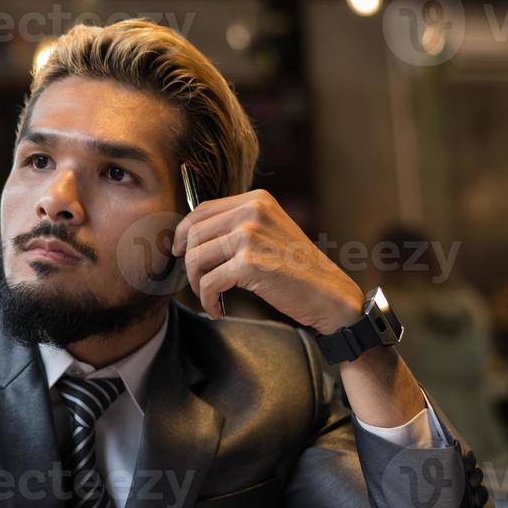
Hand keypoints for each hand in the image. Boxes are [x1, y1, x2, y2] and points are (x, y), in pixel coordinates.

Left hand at [172, 189, 362, 332]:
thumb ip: (235, 227)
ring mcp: (251, 236)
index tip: (177, 252)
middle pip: (193, 234)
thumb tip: (187, 235)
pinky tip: (218, 308)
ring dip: (197, 284)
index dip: (182, 233)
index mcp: (256, 200)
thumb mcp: (268, 233)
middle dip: (188, 263)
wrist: (329, 294)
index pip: (201, 210)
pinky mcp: (250, 264)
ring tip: (210, 297)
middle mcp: (252, 211)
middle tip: (198, 282)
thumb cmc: (296, 269)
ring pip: (195, 258)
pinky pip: (209, 282)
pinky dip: (208, 300)